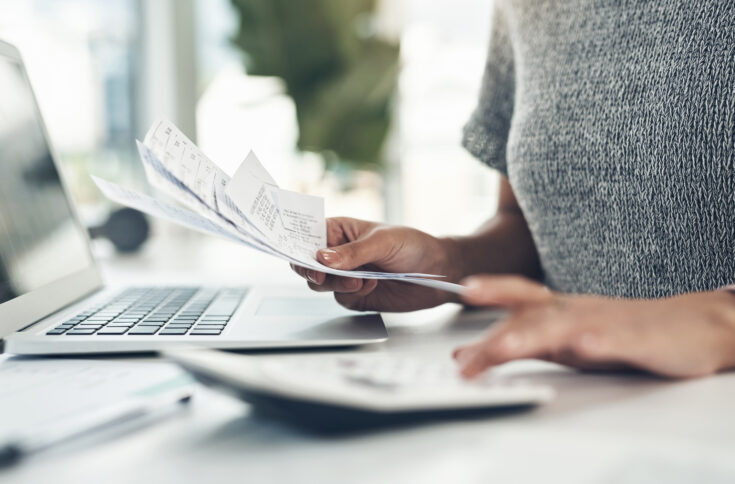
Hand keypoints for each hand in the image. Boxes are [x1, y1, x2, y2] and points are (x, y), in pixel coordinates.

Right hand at [291, 217, 461, 311]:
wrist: (439, 273)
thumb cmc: (414, 246)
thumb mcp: (383, 241)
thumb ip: (353, 252)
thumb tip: (322, 258)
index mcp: (339, 231)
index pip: (307, 236)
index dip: (297, 245)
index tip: (303, 255)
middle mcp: (338, 254)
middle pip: (307, 264)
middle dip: (312, 270)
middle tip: (323, 276)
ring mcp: (344, 276)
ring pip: (319, 284)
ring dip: (335, 283)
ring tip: (360, 279)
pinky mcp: (354, 296)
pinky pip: (339, 299)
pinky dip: (351, 294)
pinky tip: (370, 285)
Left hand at [453, 275, 734, 378]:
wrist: (688, 326)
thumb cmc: (617, 331)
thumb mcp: (560, 340)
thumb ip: (514, 342)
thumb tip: (466, 353)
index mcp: (557, 308)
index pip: (516, 298)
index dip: (488, 293)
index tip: (460, 292)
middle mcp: (575, 310)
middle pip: (531, 315)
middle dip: (499, 329)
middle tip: (469, 349)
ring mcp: (604, 322)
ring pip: (565, 326)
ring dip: (534, 334)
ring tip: (508, 346)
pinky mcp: (637, 339)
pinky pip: (617, 340)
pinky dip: (600, 342)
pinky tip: (586, 346)